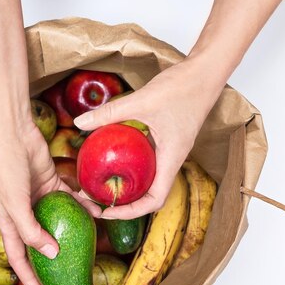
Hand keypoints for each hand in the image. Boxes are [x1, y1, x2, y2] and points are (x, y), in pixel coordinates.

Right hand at [0, 116, 100, 284]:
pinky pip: (70, 199)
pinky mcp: (52, 182)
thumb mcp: (14, 203)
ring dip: (74, 231)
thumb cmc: (5, 167)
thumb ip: (30, 230)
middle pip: (40, 244)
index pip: (19, 259)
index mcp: (9, 222)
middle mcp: (24, 213)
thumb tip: (51, 253)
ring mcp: (39, 198)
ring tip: (92, 245)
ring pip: (59, 221)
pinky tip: (97, 211)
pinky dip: (82, 205)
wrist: (11, 131)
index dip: (29, 280)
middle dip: (55, 262)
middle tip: (72, 277)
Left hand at [73, 55, 224, 219]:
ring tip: (100, 185)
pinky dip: (130, 166)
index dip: (131, 212)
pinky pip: (147, 161)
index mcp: (171, 159)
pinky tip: (111, 157)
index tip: (107, 212)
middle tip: (96, 200)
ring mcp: (169, 151)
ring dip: (127, 187)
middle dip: (124, 204)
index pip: (154, 200)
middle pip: (149, 195)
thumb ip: (111, 113)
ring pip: (148, 179)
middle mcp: (171, 160)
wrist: (205, 72)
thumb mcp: (142, 100)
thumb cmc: (183, 88)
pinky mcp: (165, 140)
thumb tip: (79, 122)